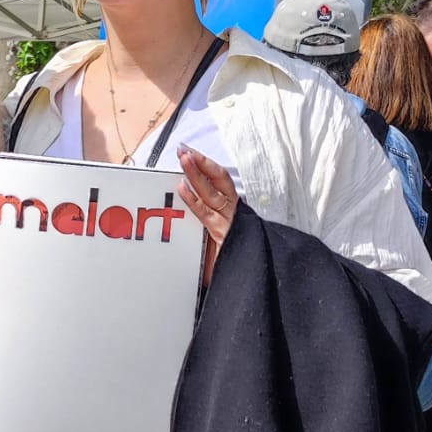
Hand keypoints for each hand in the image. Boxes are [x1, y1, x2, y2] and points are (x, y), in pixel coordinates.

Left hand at [177, 144, 237, 285]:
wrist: (248, 283)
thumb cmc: (232, 266)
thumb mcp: (217, 245)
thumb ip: (205, 230)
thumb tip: (182, 219)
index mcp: (233, 212)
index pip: (220, 181)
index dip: (206, 166)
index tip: (191, 152)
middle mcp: (232, 214)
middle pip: (218, 181)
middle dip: (201, 163)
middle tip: (184, 149)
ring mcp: (229, 223)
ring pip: (213, 192)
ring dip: (196, 173)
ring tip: (184, 158)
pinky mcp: (224, 236)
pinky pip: (206, 215)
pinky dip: (193, 201)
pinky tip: (183, 188)